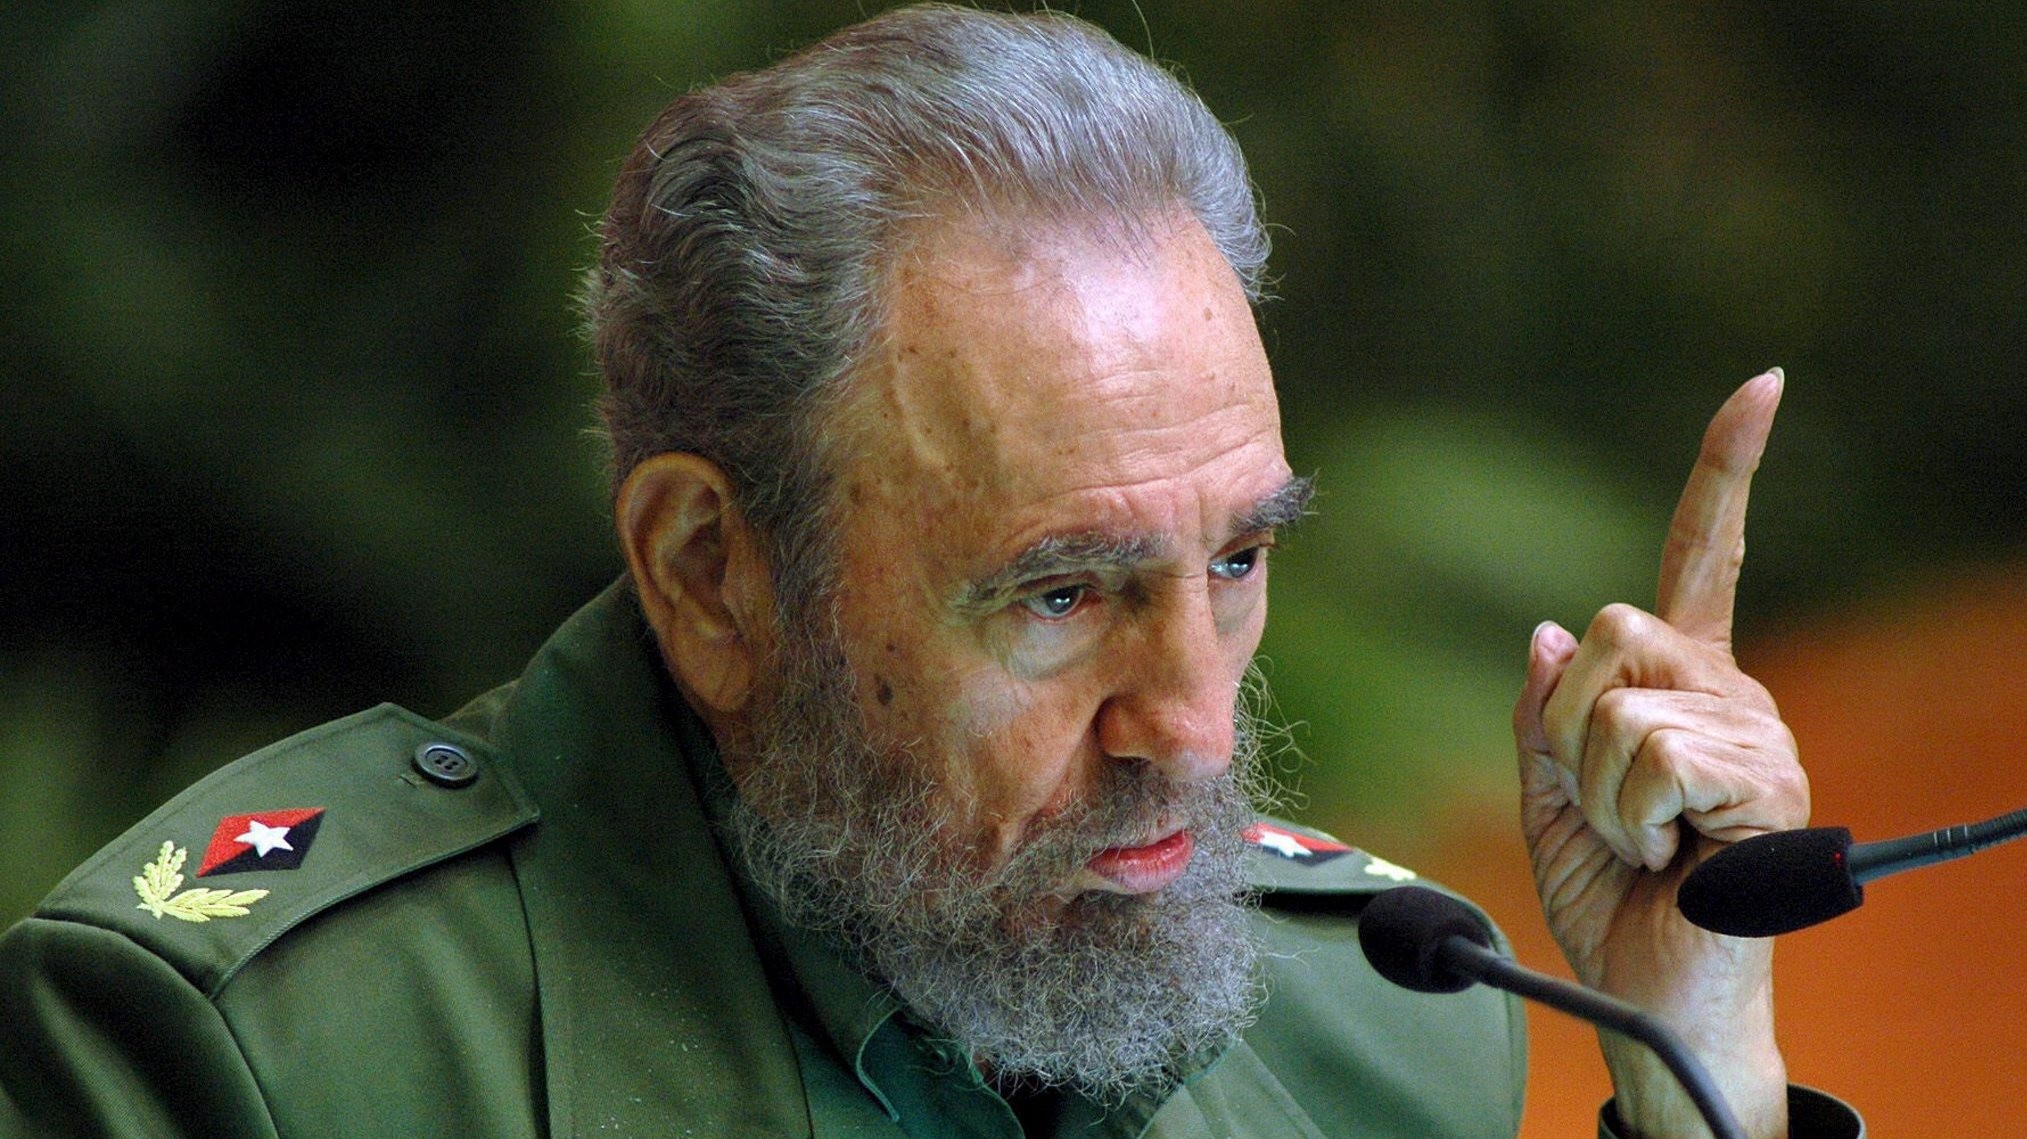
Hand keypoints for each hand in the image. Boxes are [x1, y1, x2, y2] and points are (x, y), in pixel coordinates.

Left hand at [1514, 371, 1809, 1138]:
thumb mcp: (1550, 796)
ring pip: (1618, 696)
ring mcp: (1754, 733)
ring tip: (1639, 841)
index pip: (1706, 556)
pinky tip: (1664, 855)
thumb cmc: (1612, 899)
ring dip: (1595, 783)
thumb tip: (1548, 634)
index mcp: (1681, 682)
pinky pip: (1649, 751)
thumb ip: (1545, 714)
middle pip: (1611, 628)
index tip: (1764, 384)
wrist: (1651, 994)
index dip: (1729, 471)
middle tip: (1601, 802)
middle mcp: (1729, 690)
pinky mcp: (1765, 779)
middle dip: (1567, 723)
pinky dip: (1626, 812)